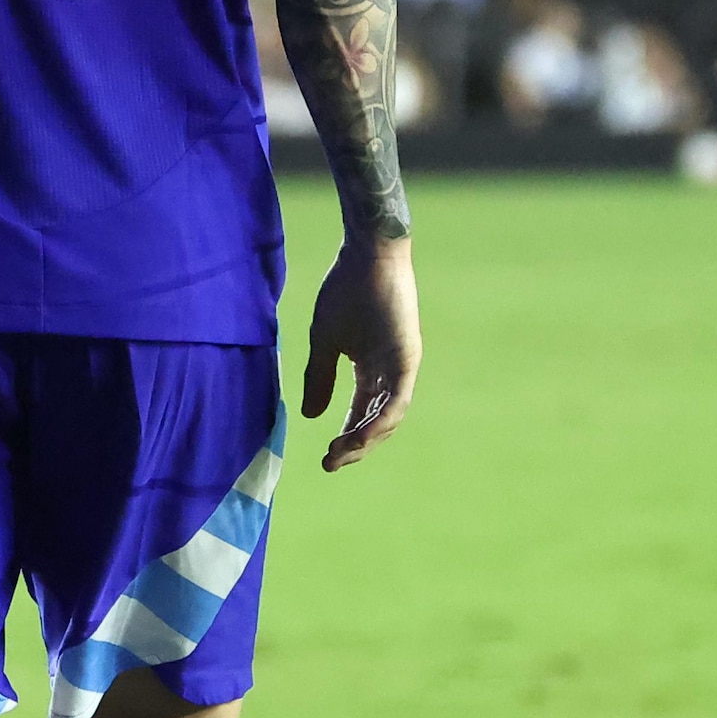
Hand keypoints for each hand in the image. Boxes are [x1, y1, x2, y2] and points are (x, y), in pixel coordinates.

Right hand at [298, 234, 420, 471]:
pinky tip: (361, 436)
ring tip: (341, 454)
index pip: (360, 413)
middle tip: (332, 464)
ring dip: (366, 439)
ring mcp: (401, 366)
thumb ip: (320, 377)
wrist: (364, 254)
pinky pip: (397, 398)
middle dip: (355, 446)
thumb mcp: (325, 341)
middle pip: (376, 421)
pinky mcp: (407, 356)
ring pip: (389, 416)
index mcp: (371, 369)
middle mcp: (390, 372)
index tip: (325, 459)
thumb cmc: (345, 290)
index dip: (345, 437)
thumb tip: (309, 416)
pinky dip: (381, 419)